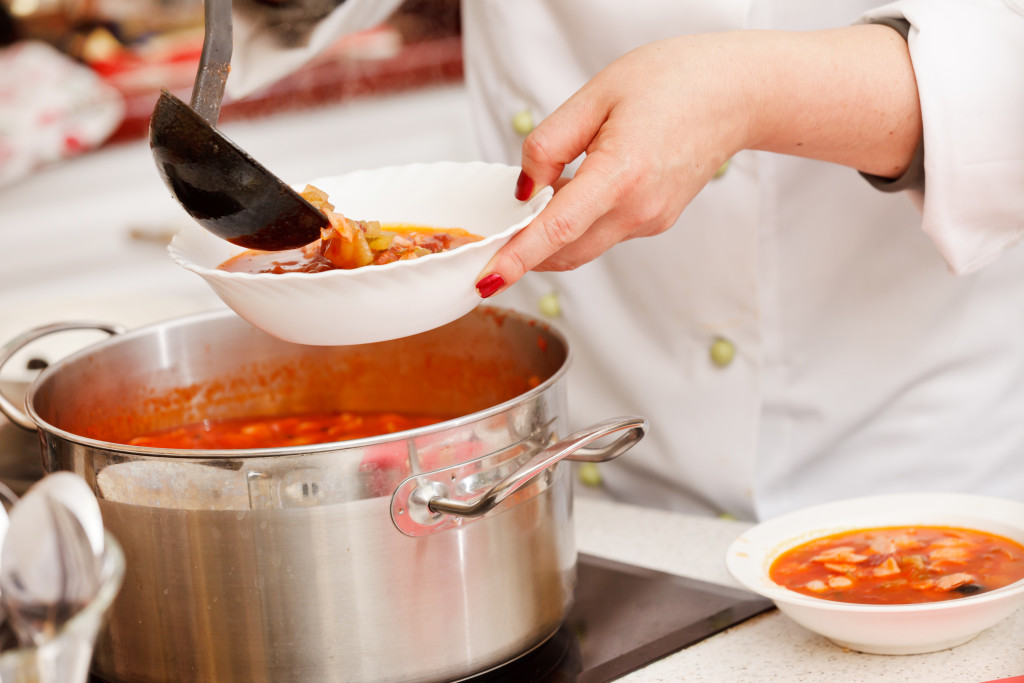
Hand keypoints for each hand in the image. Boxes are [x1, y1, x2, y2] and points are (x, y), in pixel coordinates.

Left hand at [475, 26, 919, 296]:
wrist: (736, 94)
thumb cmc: (673, 81)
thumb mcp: (596, 95)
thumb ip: (550, 144)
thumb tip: (525, 190)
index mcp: (621, 172)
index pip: (558, 229)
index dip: (518, 258)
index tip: (488, 281)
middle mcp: (639, 209)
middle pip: (565, 251)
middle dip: (525, 255)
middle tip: (489, 247)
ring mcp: (650, 221)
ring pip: (583, 247)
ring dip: (550, 240)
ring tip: (535, 204)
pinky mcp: (656, 222)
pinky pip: (603, 234)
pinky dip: (576, 226)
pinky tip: (573, 193)